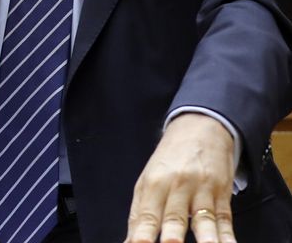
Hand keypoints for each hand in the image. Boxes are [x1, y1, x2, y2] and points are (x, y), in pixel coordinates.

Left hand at [124, 113, 236, 242]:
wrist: (201, 128)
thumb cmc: (170, 160)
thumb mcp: (148, 180)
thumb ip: (141, 213)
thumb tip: (130, 241)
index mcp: (153, 185)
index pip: (146, 214)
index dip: (142, 232)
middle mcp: (177, 187)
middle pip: (174, 216)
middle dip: (171, 236)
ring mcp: (202, 190)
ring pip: (203, 218)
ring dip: (205, 236)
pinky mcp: (222, 193)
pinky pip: (225, 218)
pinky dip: (227, 235)